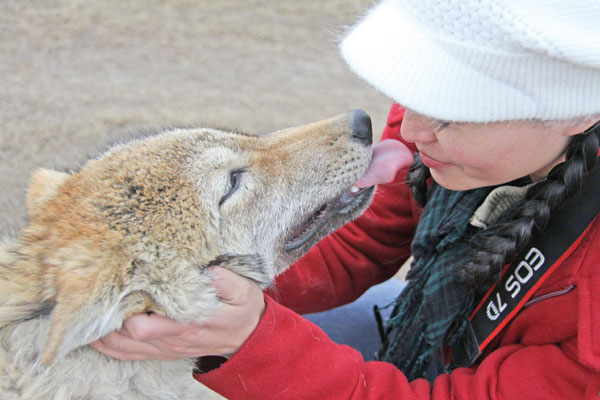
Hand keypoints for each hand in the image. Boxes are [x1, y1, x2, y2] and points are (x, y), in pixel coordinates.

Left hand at [89, 267, 264, 360]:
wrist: (246, 339)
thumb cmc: (241, 312)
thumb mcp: (244, 293)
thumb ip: (228, 283)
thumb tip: (209, 272)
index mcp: (189, 324)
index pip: (147, 325)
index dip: (128, 311)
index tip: (119, 287)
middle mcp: (172, 339)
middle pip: (126, 337)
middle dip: (109, 319)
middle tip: (98, 295)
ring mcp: (164, 347)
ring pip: (122, 347)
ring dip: (103, 333)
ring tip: (88, 314)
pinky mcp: (161, 350)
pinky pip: (128, 354)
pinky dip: (108, 346)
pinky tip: (94, 335)